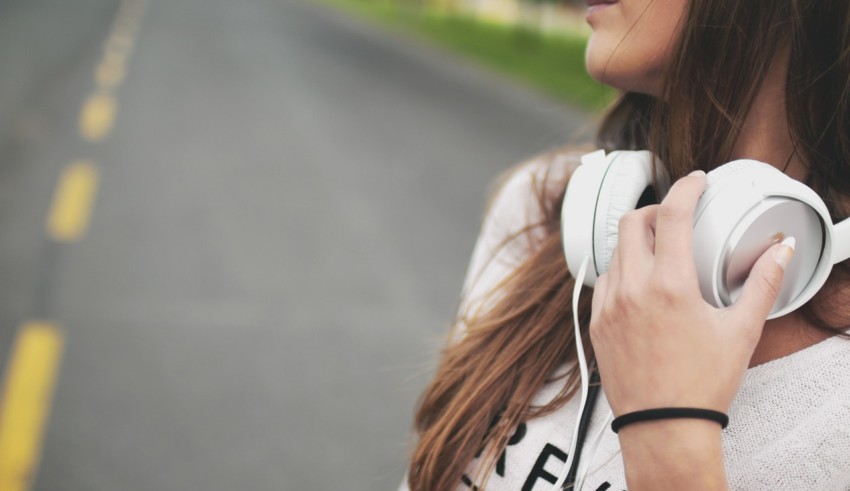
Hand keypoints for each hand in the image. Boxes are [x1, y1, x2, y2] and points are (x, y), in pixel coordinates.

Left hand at [589, 170, 794, 416]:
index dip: (685, 188)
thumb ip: (762, 284)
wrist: (663, 426)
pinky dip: (621, 270)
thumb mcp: (741, 331)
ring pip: (615, 251)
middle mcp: (631, 289)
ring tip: (661, 251)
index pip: (672, 215)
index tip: (695, 181)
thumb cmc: (703, 384)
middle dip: (655, 210)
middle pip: (632, 222)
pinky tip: (640, 283)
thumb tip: (782, 251)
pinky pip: (604, 281)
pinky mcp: (596, 323)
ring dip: (637, 241)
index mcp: (669, 285)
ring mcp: (608, 306)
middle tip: (676, 217)